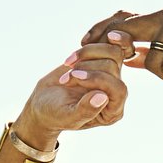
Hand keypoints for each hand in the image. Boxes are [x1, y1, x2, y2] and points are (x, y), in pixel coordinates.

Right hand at [16, 40, 131, 148]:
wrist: (44, 102)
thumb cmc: (55, 114)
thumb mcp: (67, 117)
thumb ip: (86, 110)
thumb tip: (103, 96)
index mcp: (112, 111)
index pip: (119, 89)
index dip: (99, 79)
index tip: (75, 76)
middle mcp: (115, 93)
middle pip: (113, 68)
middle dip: (86, 68)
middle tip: (65, 78)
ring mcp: (110, 76)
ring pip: (112, 53)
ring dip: (86, 55)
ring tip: (67, 66)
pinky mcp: (102, 62)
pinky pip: (105, 45)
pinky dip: (88, 48)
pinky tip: (70, 60)